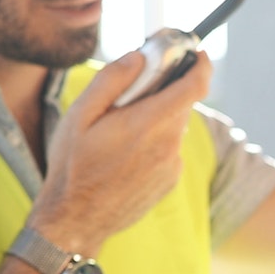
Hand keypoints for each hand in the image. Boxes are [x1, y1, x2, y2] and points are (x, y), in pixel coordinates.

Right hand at [30, 49, 213, 254]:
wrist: (76, 221)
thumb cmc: (73, 166)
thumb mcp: (79, 115)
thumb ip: (112, 80)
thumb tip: (140, 56)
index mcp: (147, 123)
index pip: (195, 86)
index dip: (202, 64)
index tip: (198, 53)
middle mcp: (168, 144)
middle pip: (182, 103)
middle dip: (165, 90)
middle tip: (134, 92)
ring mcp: (171, 165)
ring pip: (174, 126)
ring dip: (156, 118)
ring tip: (121, 130)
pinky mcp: (170, 180)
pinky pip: (169, 148)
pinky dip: (154, 142)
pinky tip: (126, 155)